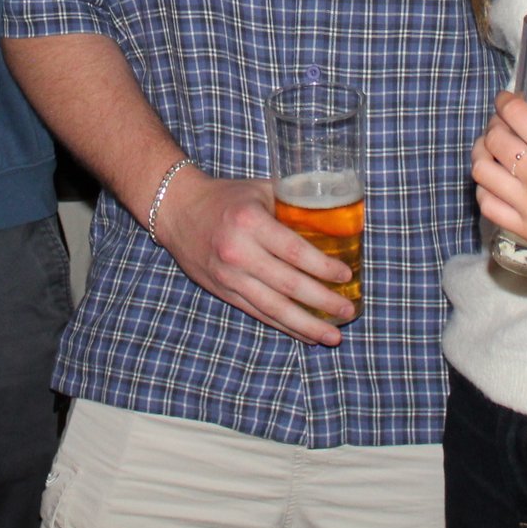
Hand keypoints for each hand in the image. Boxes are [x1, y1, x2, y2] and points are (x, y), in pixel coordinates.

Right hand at [153, 169, 354, 346]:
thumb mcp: (260, 190)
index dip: (322, 267)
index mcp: (250, 223)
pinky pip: (259, 314)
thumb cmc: (226, 197)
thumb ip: (293, 203)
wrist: (178, 210)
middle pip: (288, 285)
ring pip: (273, 308)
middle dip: (323, 302)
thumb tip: (335, 216)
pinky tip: (305, 334)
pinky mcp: (224, 292)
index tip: (346, 275)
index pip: (293, 251)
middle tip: (348, 310)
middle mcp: (238, 253)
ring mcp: (229, 277)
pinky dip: (284, 326)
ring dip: (306, 325)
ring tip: (333, 336)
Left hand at [472, 93, 526, 290]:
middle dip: (494, 126)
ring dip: (482, 156)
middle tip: (502, 124)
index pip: (517, 116)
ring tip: (490, 151)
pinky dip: (484, 191)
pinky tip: (493, 184)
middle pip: (494, 141)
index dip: (506, 102)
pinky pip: (488, 207)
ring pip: (482, 173)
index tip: (506, 100)